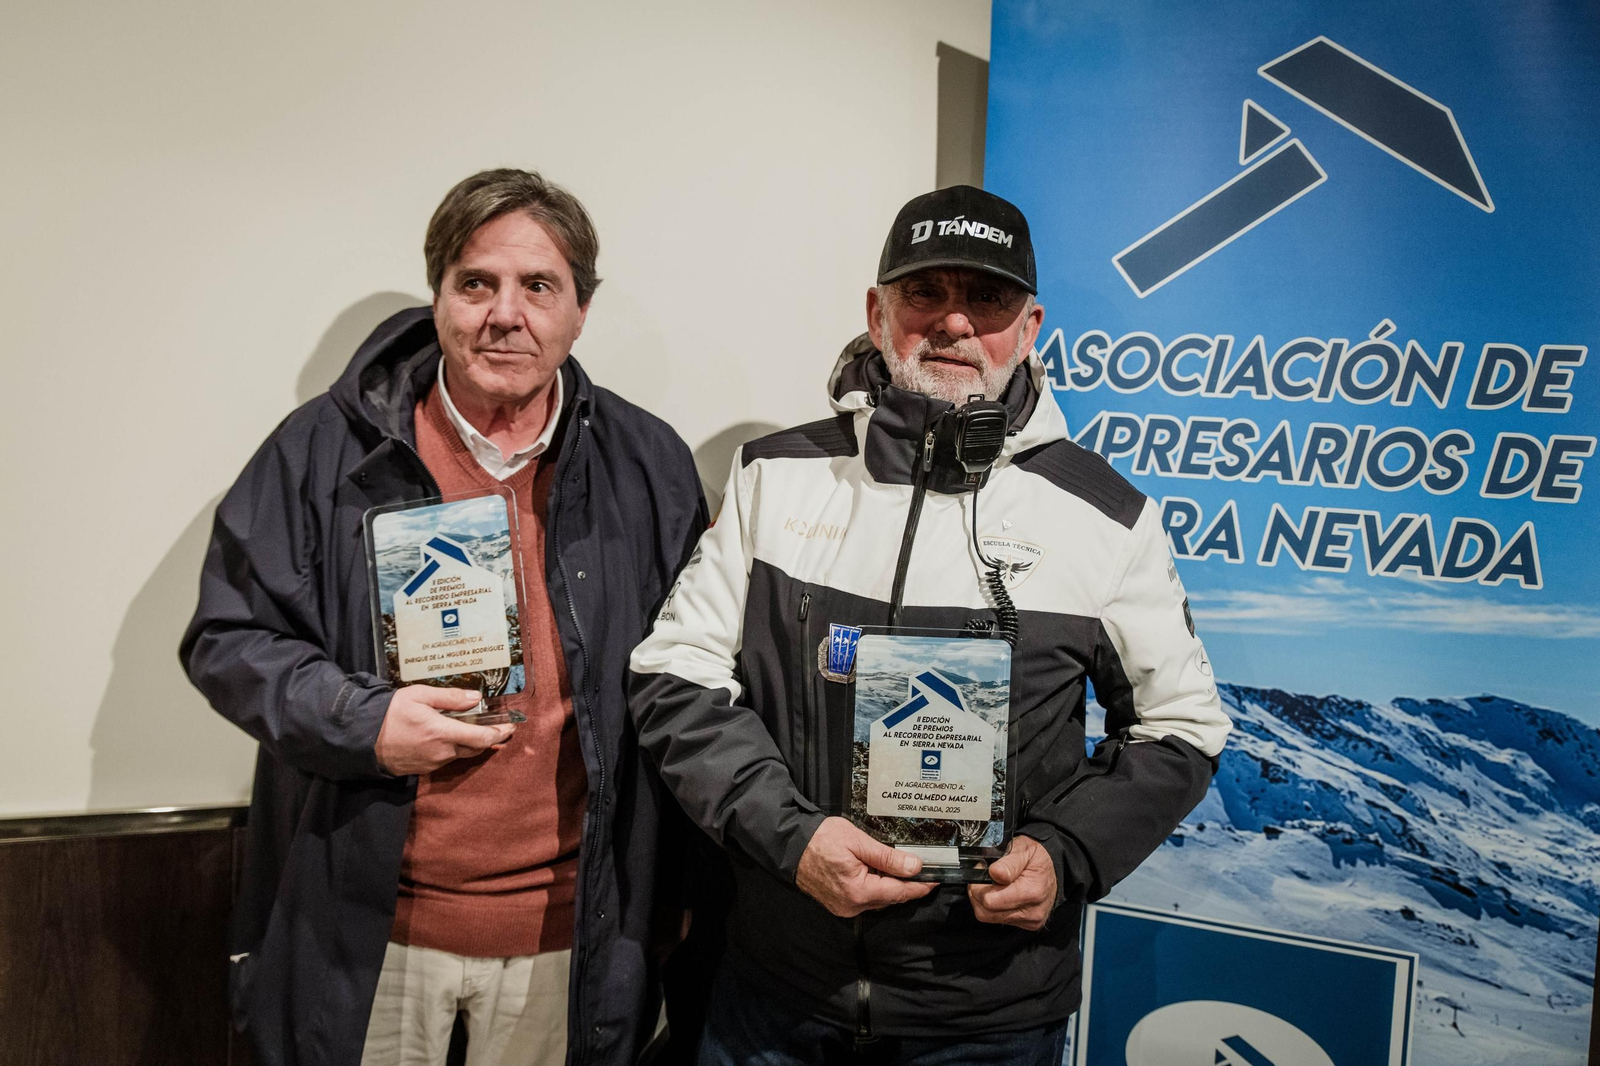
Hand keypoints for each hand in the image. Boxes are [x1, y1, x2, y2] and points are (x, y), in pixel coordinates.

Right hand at [374, 686, 512, 775]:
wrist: (361, 737)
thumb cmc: (389, 713)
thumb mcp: (419, 696)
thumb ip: (450, 698)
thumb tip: (476, 698)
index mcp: (443, 733)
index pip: (482, 738)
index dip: (500, 733)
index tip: (511, 725)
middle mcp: (441, 752)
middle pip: (476, 748)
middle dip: (490, 738)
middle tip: (500, 727)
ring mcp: (433, 763)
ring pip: (461, 754)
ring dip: (471, 744)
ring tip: (476, 729)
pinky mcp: (424, 769)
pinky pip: (446, 759)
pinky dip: (455, 749)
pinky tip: (452, 738)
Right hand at [795, 817, 936, 917]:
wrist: (790, 845)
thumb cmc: (821, 839)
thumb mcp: (858, 842)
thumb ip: (887, 857)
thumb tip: (914, 867)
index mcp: (858, 892)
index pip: (899, 892)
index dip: (920, 886)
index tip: (936, 879)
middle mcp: (852, 906)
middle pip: (890, 898)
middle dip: (908, 885)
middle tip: (925, 870)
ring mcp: (844, 907)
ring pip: (879, 900)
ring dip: (893, 886)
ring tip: (906, 870)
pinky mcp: (838, 904)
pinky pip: (866, 899)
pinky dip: (877, 888)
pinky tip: (882, 874)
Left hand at [968, 835, 1056, 930]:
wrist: (1054, 871)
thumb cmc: (1037, 858)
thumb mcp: (1024, 848)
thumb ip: (1009, 862)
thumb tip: (994, 873)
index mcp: (1032, 891)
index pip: (990, 900)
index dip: (979, 885)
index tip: (982, 872)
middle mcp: (1033, 911)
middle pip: (986, 912)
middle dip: (979, 894)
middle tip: (985, 878)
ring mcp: (1030, 921)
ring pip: (988, 917)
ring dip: (984, 902)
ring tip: (993, 886)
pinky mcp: (1027, 925)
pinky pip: (999, 920)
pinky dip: (995, 908)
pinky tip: (1002, 895)